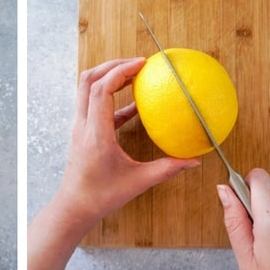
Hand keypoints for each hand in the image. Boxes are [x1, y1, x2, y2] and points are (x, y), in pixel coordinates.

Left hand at [27, 58, 199, 269]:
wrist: (74, 206)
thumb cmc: (102, 196)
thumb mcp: (138, 182)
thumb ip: (167, 169)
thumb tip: (194, 160)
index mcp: (96, 133)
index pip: (101, 90)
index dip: (120, 71)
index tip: (142, 64)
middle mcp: (84, 125)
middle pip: (88, 80)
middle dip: (112, 65)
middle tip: (138, 63)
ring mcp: (80, 126)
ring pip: (86, 88)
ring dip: (108, 76)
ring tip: (135, 75)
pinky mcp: (83, 131)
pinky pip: (94, 105)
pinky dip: (111, 97)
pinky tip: (134, 104)